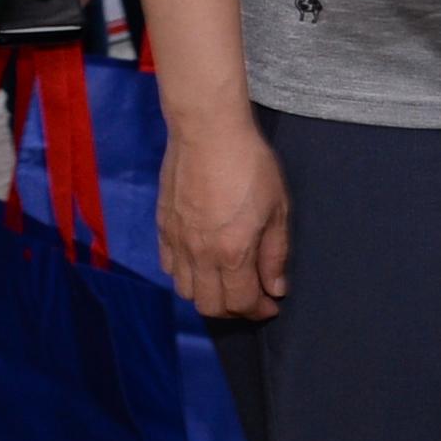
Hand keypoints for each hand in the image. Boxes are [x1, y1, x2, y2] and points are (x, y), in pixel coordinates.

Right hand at [160, 108, 291, 321]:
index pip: (242, 302)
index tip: (270, 304)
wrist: (207, 130)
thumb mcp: (277, 208)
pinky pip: (168, 266)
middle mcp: (200, 254)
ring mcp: (178, 241)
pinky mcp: (163, 226)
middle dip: (234, 310)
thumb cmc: (248, 163)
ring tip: (225, 282)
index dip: (259, 310)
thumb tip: (276, 287)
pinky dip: (185, 274)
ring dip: (207, 294)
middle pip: (210, 306)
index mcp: (232, 252)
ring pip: (186, 290)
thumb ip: (275, 253)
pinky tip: (200, 262)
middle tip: (250, 297)